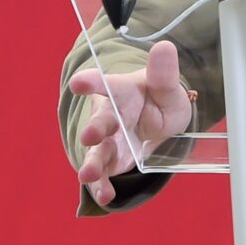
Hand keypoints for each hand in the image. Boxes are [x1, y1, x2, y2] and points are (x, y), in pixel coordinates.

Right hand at [67, 39, 192, 206]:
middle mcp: (111, 115)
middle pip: (100, 121)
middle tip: (89, 135)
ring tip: (87, 175)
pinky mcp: (112, 160)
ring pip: (97, 151)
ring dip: (92, 163)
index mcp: (122, 91)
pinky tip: (105, 197)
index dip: (92, 82)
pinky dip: (102, 186)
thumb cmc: (158, 98)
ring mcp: (108, 140)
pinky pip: (105, 174)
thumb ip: (164, 73)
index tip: (78, 82)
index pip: (106, 83)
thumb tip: (164, 47)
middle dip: (94, 128)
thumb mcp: (167, 87)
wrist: (157, 119)